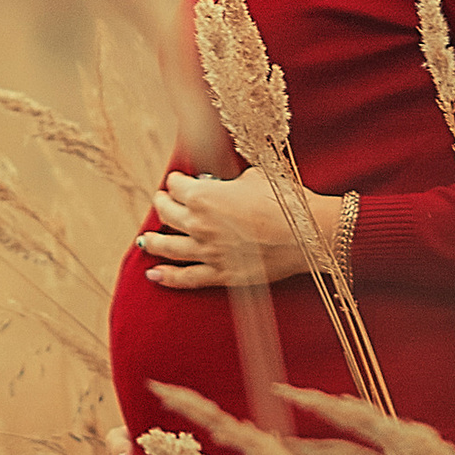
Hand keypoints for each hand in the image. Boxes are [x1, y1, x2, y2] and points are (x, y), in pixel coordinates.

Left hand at [140, 167, 342, 288]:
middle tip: (162, 202)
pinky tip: (153, 275)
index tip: (179, 180)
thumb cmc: (286, 200)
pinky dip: (167, 277)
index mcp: (204, 195)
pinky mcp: (221, 274)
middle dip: (162, 204)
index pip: (176, 185)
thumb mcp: (255, 176)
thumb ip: (231, 181)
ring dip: (154, 242)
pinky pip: (186, 278)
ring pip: (168, 247)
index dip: (177, 181)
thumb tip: (226, 185)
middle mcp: (199, 224)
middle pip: (166, 213)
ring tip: (146, 240)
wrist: (308, 233)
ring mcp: (207, 252)